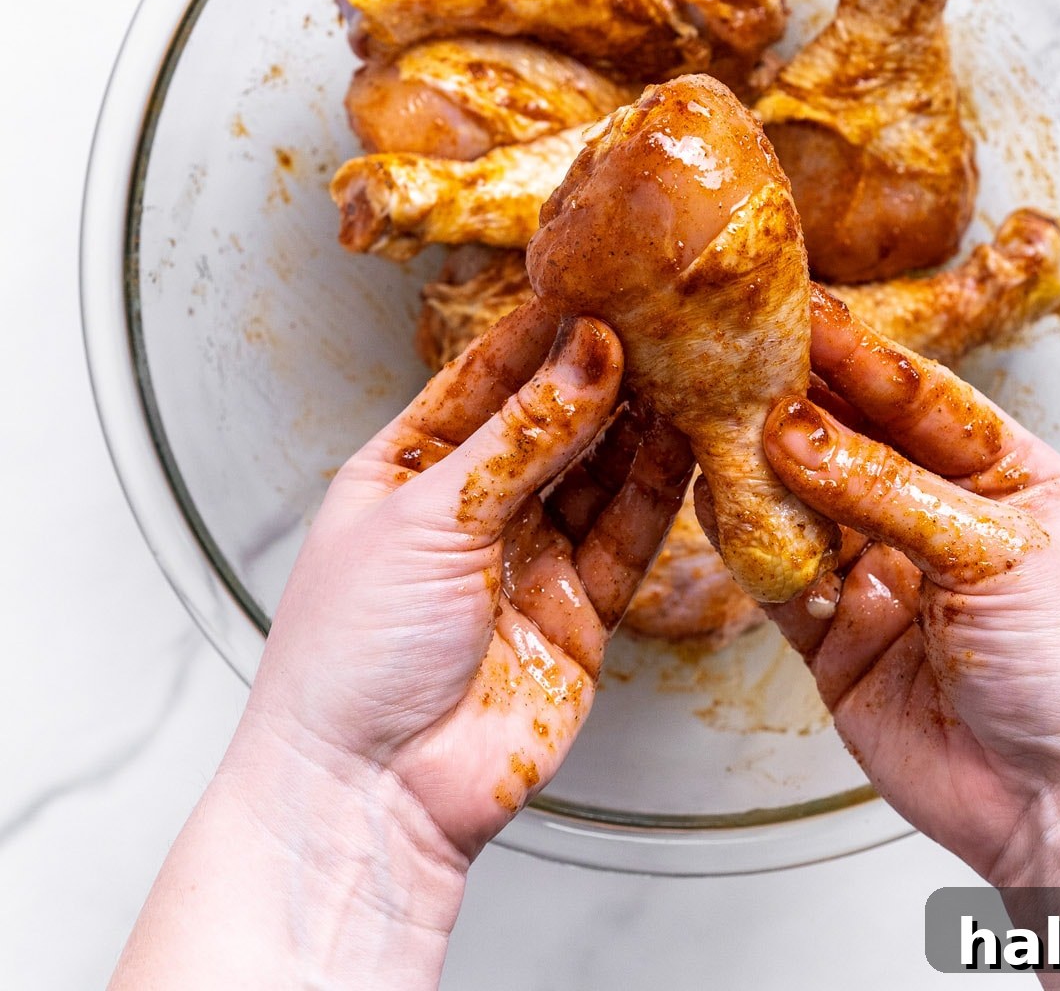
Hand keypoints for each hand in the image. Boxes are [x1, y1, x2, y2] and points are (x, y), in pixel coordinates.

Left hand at [236, 299, 691, 862]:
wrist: (370, 798)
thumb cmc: (351, 656)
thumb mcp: (428, 519)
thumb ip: (521, 438)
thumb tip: (588, 353)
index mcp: (411, 468)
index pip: (487, 375)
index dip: (542, 330)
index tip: (598, 283)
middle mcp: (474, 505)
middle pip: (554, 419)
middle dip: (603, 370)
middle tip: (660, 317)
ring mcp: (530, 557)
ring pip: (599, 472)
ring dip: (641, 422)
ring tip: (687, 365)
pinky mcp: (580, 610)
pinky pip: (627, 535)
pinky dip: (658, 490)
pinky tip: (685, 440)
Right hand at [753, 287, 1059, 883]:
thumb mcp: (1003, 555)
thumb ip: (893, 492)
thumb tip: (801, 434)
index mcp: (1003, 473)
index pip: (919, 396)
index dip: (859, 355)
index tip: (803, 311)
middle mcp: (937, 514)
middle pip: (853, 440)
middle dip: (799, 401)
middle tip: (739, 357)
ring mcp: (884, 573)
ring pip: (806, 502)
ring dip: (763, 467)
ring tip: (714, 420)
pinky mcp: (838, 634)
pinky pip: (780, 574)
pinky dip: (749, 542)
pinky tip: (719, 502)